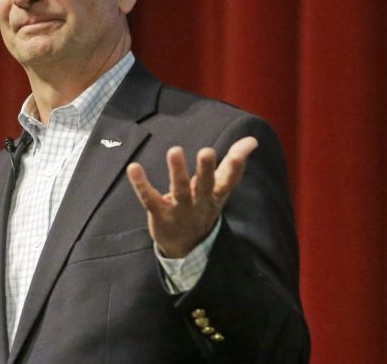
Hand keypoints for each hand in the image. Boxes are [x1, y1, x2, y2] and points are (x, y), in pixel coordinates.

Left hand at [126, 136, 258, 257]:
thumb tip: (252, 140)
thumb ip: (232, 164)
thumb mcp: (220, 189)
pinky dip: (141, 184)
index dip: (236, 166)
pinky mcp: (159, 213)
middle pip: (205, 185)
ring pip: (180, 190)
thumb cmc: (203, 207)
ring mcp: (179, 209)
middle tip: (207, 151)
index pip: (229, 180)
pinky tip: (133, 168)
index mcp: (216, 195)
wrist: (185, 246)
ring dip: (178, 171)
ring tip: (175, 151)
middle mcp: (200, 202)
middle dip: (206, 169)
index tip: (244, 149)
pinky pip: (149, 198)